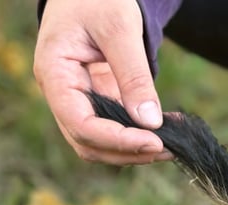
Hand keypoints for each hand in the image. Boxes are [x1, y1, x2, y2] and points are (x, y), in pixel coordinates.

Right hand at [33, 0, 170, 164]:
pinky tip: (168, 128)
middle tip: (170, 149)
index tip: (154, 142)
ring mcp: (79, 99)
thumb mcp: (120, 29)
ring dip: (135, 150)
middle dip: (128, 152)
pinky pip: (116, 128)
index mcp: (55, 74)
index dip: (117, 141)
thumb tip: (150, 123)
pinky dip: (140, 135)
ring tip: (173, 143)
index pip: (80, 125)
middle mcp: (62, 93)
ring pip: (101, 143)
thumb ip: (134, 75)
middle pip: (88, 143)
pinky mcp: (99, 100)